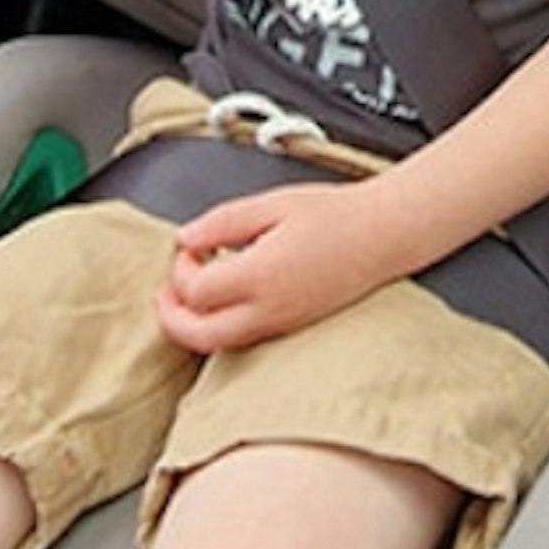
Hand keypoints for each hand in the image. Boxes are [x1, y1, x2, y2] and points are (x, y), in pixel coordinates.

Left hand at [154, 182, 395, 352]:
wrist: (383, 235)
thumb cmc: (335, 214)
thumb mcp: (273, 203)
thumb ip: (223, 222)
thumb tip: (185, 239)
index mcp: (261, 274)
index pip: (195, 291)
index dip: (180, 269)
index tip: (190, 247)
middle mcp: (269, 309)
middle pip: (197, 335)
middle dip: (170, 315)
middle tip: (165, 290)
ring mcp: (282, 324)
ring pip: (218, 345)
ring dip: (193, 324)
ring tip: (189, 294)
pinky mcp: (292, 327)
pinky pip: (243, 339)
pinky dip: (220, 326)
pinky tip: (224, 299)